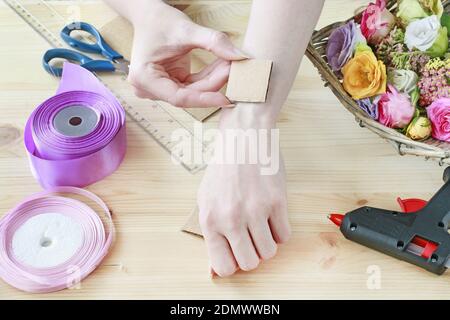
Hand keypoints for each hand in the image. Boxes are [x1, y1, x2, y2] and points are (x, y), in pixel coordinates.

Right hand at [127, 1, 246, 107]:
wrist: (150, 16)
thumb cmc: (160, 21)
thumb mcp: (186, 30)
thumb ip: (213, 42)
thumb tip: (239, 56)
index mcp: (145, 78)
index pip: (179, 98)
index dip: (204, 99)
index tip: (226, 98)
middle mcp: (149, 88)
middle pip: (188, 95)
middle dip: (213, 83)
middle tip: (233, 69)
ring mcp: (160, 88)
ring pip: (193, 92)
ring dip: (213, 79)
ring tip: (229, 64)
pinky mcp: (171, 84)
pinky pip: (194, 86)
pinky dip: (209, 76)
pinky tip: (222, 65)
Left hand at [197, 113, 290, 276]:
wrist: (244, 138)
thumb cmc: (225, 168)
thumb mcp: (207, 200)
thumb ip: (213, 233)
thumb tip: (216, 267)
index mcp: (210, 220)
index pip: (223, 266)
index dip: (233, 263)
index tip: (238, 253)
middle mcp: (231, 218)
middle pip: (250, 263)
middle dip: (253, 255)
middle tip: (252, 239)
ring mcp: (255, 210)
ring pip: (270, 253)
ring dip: (268, 243)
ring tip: (262, 225)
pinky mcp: (277, 202)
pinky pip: (285, 236)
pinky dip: (280, 229)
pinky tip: (272, 214)